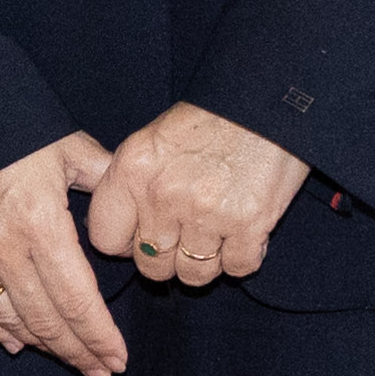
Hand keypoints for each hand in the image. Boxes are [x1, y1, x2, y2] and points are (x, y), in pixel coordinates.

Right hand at [0, 132, 127, 375]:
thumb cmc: (12, 127)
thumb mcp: (66, 146)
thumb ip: (103, 179)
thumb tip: (133, 208)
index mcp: (40, 224)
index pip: (77, 299)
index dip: (100, 336)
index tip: (118, 358)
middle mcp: (3, 249)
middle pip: (47, 320)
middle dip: (79, 353)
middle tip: (102, 372)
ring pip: (10, 320)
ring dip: (44, 347)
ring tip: (71, 361)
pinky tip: (17, 343)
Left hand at [84, 102, 309, 290]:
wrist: (268, 100)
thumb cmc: (211, 118)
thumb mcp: (153, 140)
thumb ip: (130, 184)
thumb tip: (116, 230)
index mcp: (132, 170)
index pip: (106, 239)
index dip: (125, 243)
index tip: (142, 234)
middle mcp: (164, 195)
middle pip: (151, 266)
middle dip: (168, 257)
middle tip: (186, 234)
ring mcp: (206, 213)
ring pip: (193, 275)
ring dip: (205, 261)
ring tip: (216, 233)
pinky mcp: (248, 225)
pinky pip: (236, 268)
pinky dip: (241, 257)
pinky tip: (243, 232)